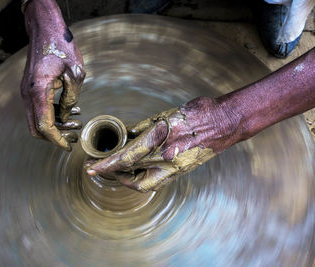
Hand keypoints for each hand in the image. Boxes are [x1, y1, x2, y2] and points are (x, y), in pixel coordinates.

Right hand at [20, 0, 85, 150]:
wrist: (45, 31)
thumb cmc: (61, 48)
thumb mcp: (75, 74)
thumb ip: (70, 99)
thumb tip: (66, 116)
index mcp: (38, 91)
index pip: (44, 126)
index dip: (57, 140)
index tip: (69, 146)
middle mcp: (28, 94)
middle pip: (36, 129)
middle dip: (56, 136)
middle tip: (74, 135)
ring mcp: (26, 92)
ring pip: (37, 120)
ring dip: (56, 125)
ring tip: (76, 122)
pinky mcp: (30, 89)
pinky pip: (39, 109)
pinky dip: (53, 114)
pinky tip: (71, 109)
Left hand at [87, 97, 241, 191]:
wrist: (223, 123)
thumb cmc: (195, 113)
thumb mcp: (164, 115)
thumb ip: (143, 128)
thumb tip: (126, 136)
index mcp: (160, 140)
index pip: (125, 158)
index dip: (105, 165)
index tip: (91, 169)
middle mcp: (166, 158)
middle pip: (130, 174)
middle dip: (111, 172)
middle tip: (100, 168)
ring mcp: (174, 168)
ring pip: (143, 183)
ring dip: (126, 178)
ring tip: (117, 170)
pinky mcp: (180, 172)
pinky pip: (156, 181)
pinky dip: (142, 178)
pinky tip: (137, 171)